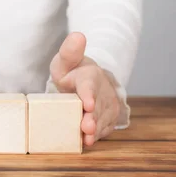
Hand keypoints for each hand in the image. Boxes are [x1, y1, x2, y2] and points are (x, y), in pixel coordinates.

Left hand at [49, 32, 119, 146]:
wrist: (86, 80)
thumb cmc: (72, 71)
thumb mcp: (65, 61)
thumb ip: (69, 51)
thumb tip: (78, 35)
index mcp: (89, 75)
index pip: (90, 84)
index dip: (89, 95)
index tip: (88, 104)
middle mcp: (103, 89)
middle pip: (98, 105)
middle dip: (93, 117)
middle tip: (86, 127)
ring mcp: (108, 103)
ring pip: (103, 117)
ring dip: (96, 129)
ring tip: (87, 139)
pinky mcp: (110, 115)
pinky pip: (106, 126)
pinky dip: (99, 134)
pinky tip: (90, 141)